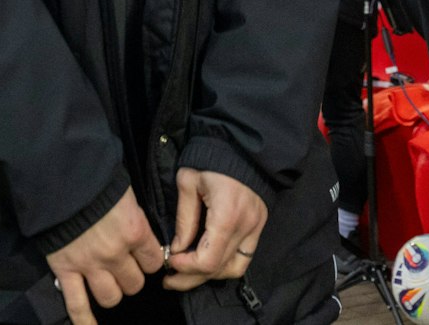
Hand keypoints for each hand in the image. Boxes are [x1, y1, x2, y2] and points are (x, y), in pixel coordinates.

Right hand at [47, 188, 164, 324]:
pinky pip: (77, 305)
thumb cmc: (96, 182)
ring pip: (111, 298)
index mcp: (134, 231)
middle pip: (134, 284)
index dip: (148, 260)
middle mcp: (115, 253)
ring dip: (111, 291)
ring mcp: (90, 265)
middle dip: (130, 277)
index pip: (154, 262)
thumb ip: (135, 219)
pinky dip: (84, 320)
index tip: (143, 256)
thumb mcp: (126, 195)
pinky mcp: (66, 271)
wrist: (58, 178)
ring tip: (106, 281)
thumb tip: (142, 234)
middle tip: (123, 266)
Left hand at [163, 168, 265, 290]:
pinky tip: (208, 264)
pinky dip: (225, 266)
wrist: (242, 148)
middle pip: (217, 268)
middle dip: (190, 278)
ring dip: (208, 275)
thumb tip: (177, 249)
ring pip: (232, 269)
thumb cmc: (211, 160)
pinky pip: (244, 259)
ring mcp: (256, 228)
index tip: (170, 260)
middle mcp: (245, 226)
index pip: (207, 259)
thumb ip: (184, 219)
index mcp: (227, 214)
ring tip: (187, 275)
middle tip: (169, 280)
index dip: (185, 266)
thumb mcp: (189, 183)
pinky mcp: (259, 227)